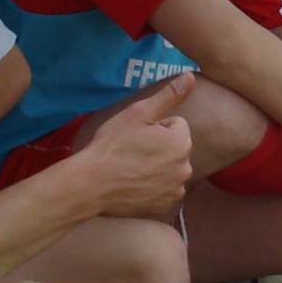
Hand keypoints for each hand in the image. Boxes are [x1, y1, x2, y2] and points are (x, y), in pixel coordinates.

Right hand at [76, 75, 194, 218]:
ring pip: (170, 169)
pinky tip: (133, 184)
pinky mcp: (164, 206)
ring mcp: (175, 190)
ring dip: (157, 167)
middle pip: (175, 148)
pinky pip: (164, 190)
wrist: (90, 185)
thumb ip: (169, 95)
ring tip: (131, 168)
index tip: (136, 136)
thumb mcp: (138, 113)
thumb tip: (191, 76)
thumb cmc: (112, 146)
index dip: (155, 127)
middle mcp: (185, 168)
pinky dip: (153, 187)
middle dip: (159, 147)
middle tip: (132, 152)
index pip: (176, 125)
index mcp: (181, 143)